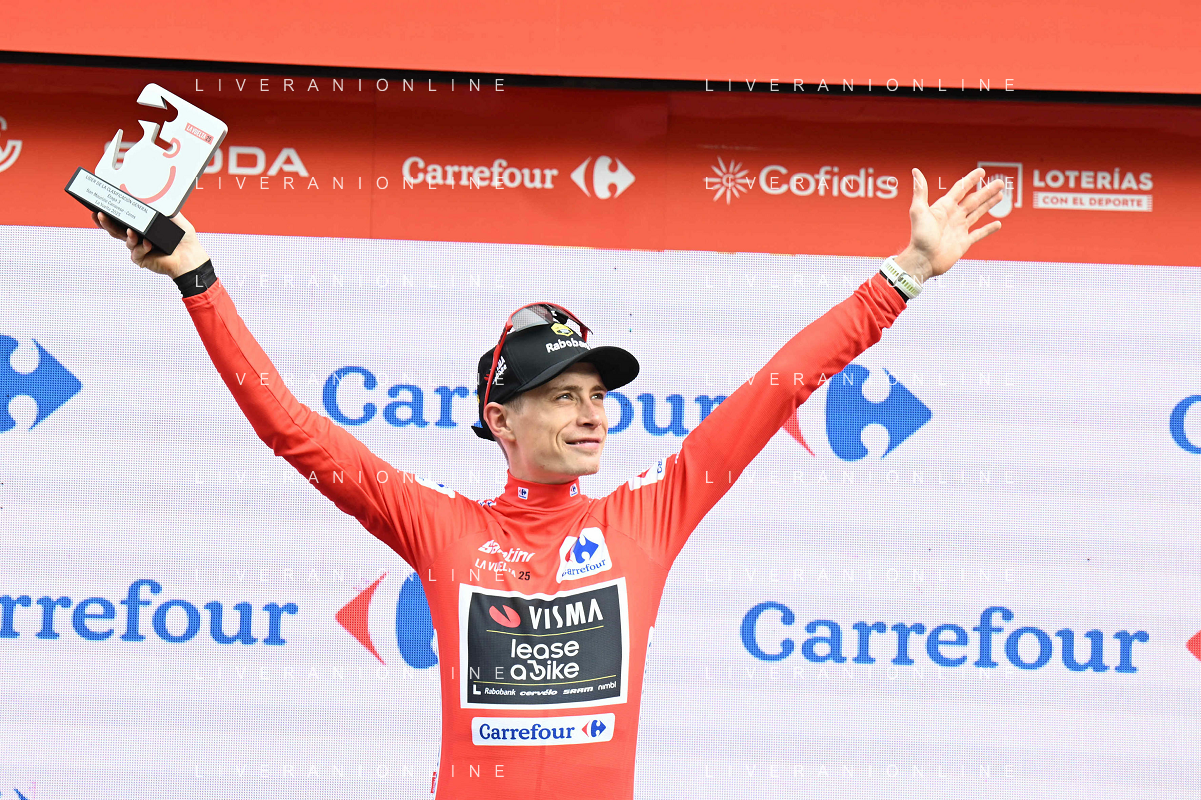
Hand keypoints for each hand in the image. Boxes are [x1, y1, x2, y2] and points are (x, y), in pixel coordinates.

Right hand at [92, 210, 209, 279]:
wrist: (192, 256)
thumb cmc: (183, 238)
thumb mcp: (173, 217)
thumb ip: (162, 207)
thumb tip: (150, 194)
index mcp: (141, 226)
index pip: (121, 219)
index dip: (108, 215)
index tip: (97, 207)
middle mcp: (137, 237)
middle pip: (115, 230)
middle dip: (106, 222)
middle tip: (99, 214)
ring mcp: (138, 248)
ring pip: (125, 241)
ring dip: (127, 235)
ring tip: (131, 230)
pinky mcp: (142, 259)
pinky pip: (137, 253)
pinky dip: (142, 248)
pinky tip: (148, 244)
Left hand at [895, 167, 1005, 283]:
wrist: (922, 260)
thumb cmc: (919, 236)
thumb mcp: (918, 211)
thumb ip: (920, 191)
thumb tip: (915, 171)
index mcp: (944, 207)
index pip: (960, 189)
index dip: (970, 180)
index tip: (981, 172)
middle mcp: (953, 216)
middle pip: (973, 200)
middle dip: (987, 190)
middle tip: (999, 182)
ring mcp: (959, 229)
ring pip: (978, 213)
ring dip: (989, 204)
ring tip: (1001, 195)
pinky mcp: (964, 242)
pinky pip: (979, 234)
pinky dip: (989, 229)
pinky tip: (998, 224)